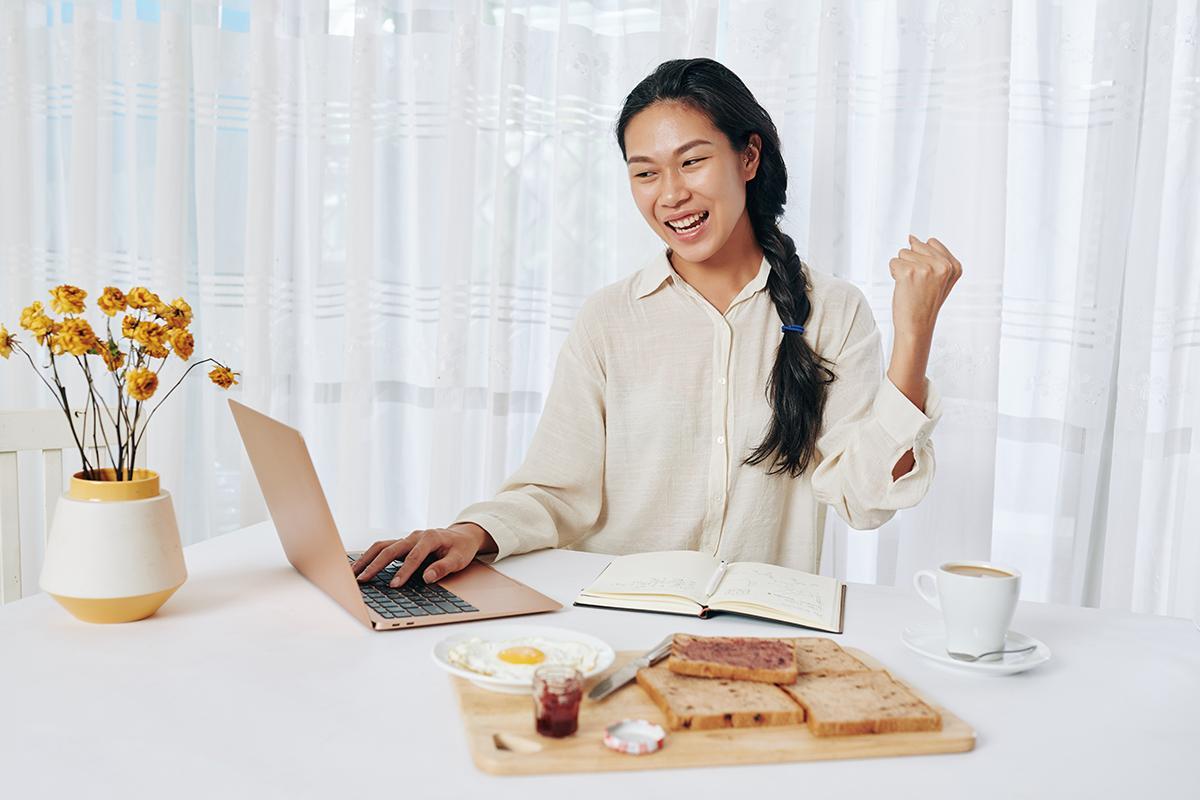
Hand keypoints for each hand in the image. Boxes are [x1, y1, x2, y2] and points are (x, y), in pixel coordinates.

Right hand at [351, 523, 496, 586]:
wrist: (461, 536)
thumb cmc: (460, 548)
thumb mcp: (459, 559)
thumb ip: (443, 567)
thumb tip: (427, 578)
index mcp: (430, 538)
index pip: (413, 557)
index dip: (403, 572)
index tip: (394, 585)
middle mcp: (415, 536)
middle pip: (390, 549)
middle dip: (375, 565)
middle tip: (363, 580)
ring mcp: (407, 538)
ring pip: (382, 546)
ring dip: (367, 559)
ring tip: (354, 573)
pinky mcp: (402, 543)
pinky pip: (383, 547)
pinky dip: (370, 556)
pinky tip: (360, 566)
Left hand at [889, 234, 961, 339]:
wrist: (916, 326)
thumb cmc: (924, 303)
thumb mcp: (939, 279)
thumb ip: (931, 256)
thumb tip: (912, 237)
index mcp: (954, 266)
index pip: (931, 243)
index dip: (922, 259)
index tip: (926, 278)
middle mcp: (943, 266)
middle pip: (916, 246)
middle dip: (911, 262)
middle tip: (917, 284)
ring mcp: (927, 268)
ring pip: (902, 253)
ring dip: (902, 269)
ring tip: (911, 286)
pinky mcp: (909, 272)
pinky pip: (893, 262)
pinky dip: (893, 274)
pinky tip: (903, 287)